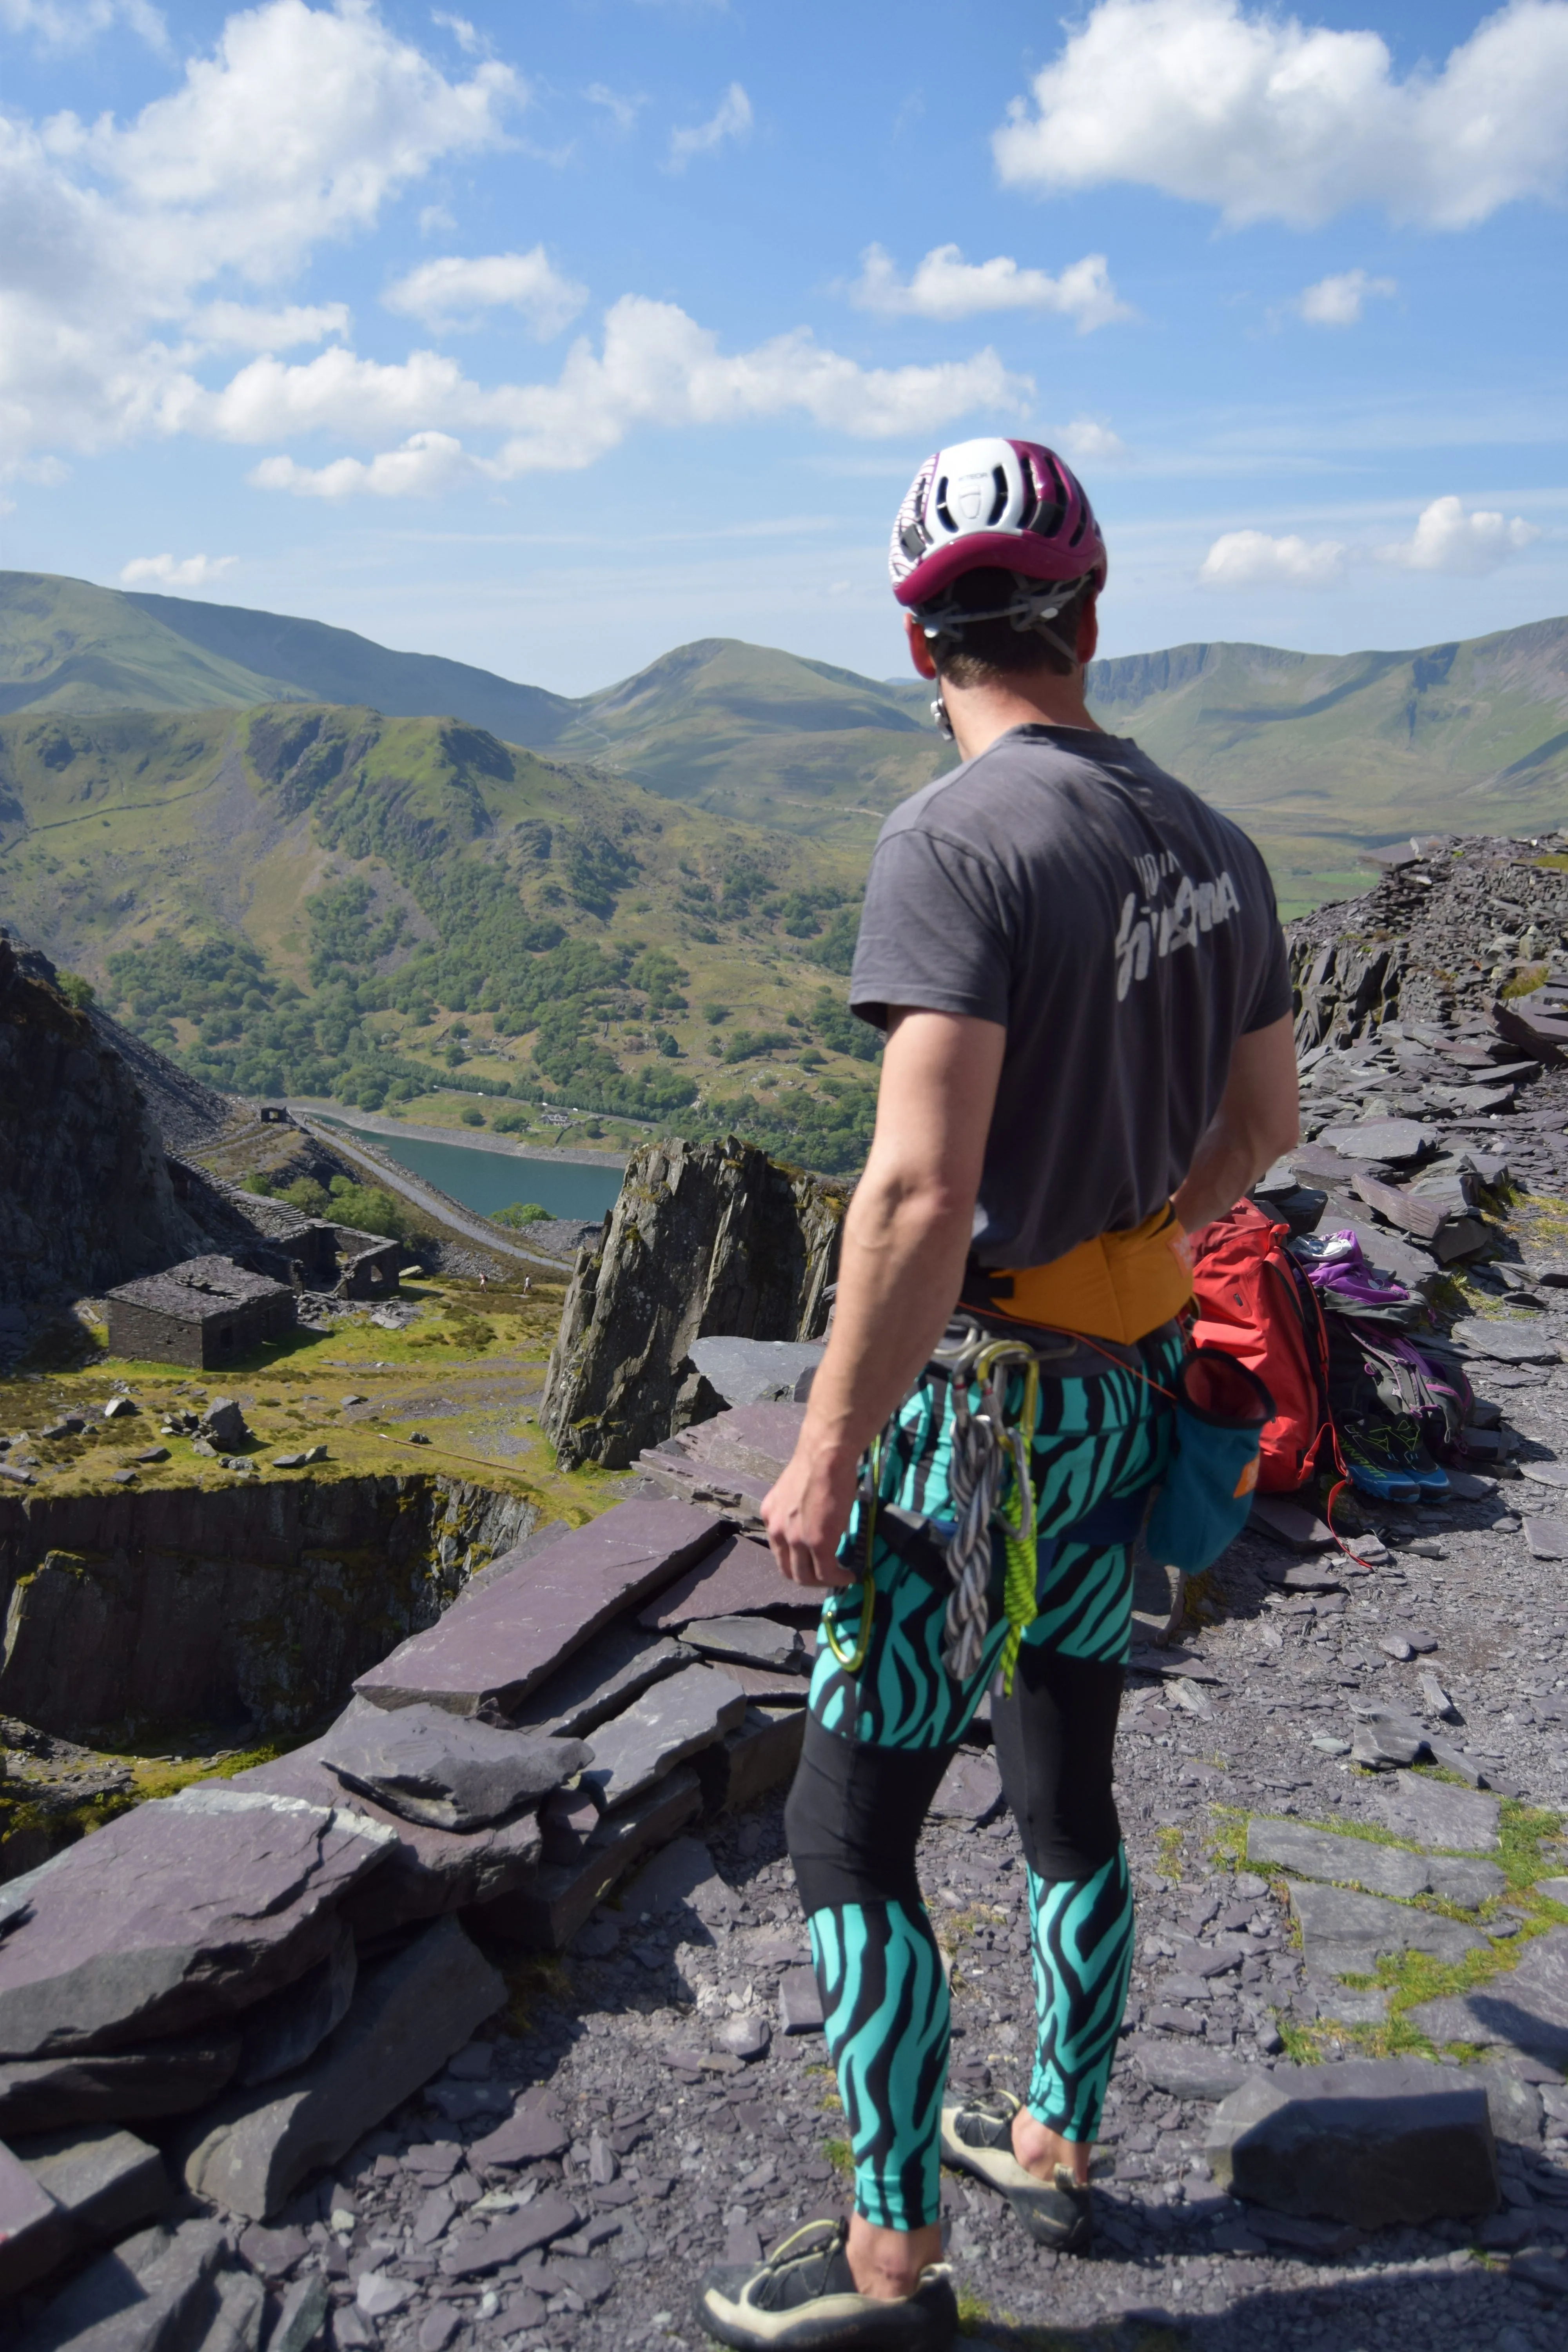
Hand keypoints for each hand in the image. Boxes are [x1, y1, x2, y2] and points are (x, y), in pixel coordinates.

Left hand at [761, 1432, 860, 1588]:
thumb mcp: (794, 1492)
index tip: (815, 1563)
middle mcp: (777, 1531)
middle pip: (789, 1570)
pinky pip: (826, 1572)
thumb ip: (796, 1512)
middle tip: (828, 1575)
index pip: (780, 1552)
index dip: (798, 1563)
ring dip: (824, 1582)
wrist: (826, 1455)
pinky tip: (850, 1575)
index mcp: (770, 1517)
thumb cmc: (817, 1464)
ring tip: (840, 1577)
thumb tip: (812, 1522)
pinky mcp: (817, 1543)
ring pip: (805, 1577)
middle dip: (810, 1578)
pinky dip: (839, 1578)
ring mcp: (795, 1539)